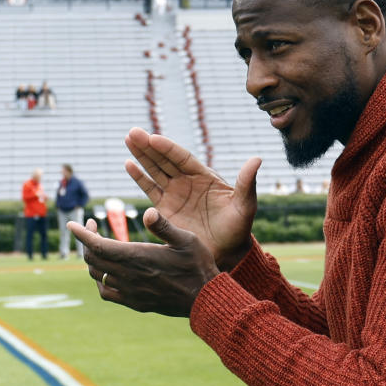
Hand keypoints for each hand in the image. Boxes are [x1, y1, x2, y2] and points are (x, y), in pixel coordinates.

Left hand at [67, 208, 219, 316]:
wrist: (204, 299)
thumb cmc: (197, 265)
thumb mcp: (186, 239)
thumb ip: (164, 225)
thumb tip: (147, 211)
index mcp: (137, 257)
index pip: (97, 245)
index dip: (81, 234)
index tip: (72, 224)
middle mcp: (128, 276)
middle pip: (92, 259)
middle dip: (86, 241)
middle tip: (92, 226)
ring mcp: (129, 292)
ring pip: (97, 275)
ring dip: (92, 259)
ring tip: (98, 246)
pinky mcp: (134, 302)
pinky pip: (106, 292)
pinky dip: (100, 280)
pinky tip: (106, 272)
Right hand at [124, 127, 260, 270]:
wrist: (226, 253)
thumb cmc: (239, 229)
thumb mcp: (245, 205)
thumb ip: (247, 183)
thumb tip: (257, 159)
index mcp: (204, 177)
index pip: (183, 158)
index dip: (168, 148)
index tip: (154, 138)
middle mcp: (187, 182)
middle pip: (165, 159)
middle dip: (149, 146)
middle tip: (133, 132)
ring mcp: (175, 194)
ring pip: (155, 171)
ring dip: (141, 156)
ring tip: (128, 140)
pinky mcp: (165, 210)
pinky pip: (150, 190)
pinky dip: (139, 177)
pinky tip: (129, 164)